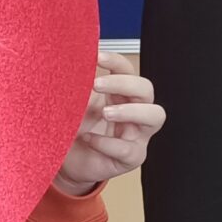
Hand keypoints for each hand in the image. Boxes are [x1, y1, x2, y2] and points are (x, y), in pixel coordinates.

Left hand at [55, 52, 163, 194]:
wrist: (67, 165)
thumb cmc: (74, 132)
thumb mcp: (72, 107)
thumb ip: (75, 90)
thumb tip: (71, 69)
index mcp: (119, 95)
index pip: (127, 70)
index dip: (115, 62)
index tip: (97, 56)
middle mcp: (133, 112)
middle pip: (146, 89)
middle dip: (124, 83)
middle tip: (97, 85)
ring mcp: (136, 135)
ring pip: (155, 116)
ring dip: (130, 111)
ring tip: (105, 113)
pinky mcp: (132, 157)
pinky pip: (128, 149)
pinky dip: (107, 143)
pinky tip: (88, 139)